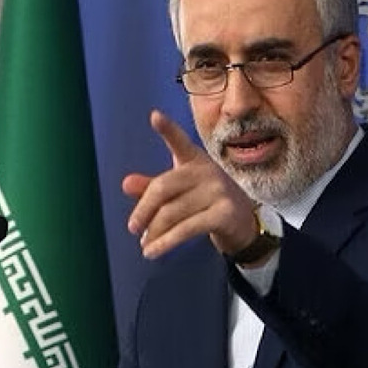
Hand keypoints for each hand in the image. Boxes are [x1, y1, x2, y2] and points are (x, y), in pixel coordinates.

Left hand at [124, 110, 258, 258]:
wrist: (242, 224)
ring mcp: (217, 191)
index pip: (179, 142)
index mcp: (194, 160)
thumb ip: (152, 187)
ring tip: (145, 243)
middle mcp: (206, 171)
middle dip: (143, 210)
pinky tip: (152, 251)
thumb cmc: (204, 202)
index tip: (154, 116)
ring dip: (154, 232)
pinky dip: (165, 243)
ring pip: (172, 213)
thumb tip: (126, 184)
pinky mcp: (223, 213)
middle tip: (133, 227)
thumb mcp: (179, 192)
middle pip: (163, 188)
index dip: (167, 129)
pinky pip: (186, 229)